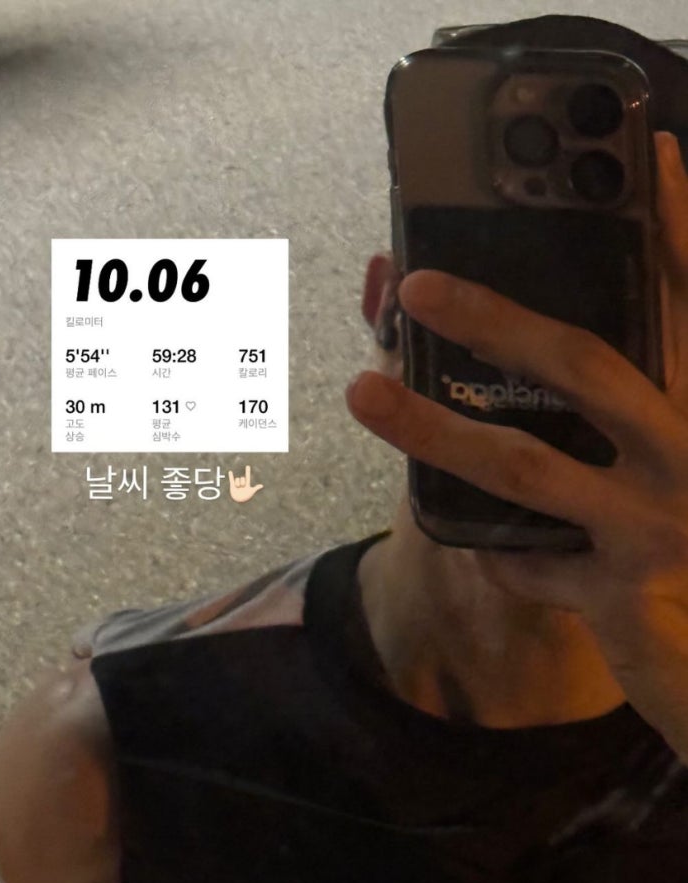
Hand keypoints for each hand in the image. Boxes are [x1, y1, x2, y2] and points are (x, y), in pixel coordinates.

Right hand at [228, 464, 263, 502]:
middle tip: (242, 487)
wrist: (239, 500)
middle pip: (242, 478)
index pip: (247, 476)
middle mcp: (242, 483)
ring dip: (237, 484)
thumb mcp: (251, 492)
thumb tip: (262, 485)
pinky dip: (230, 476)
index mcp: (247, 484)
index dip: (247, 471)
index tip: (248, 466)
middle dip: (242, 482)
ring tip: (238, 488)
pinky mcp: (233, 486)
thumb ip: (256, 488)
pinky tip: (230, 471)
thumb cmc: (246, 497)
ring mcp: (237, 484)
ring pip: (237, 479)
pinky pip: (231, 479)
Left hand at [345, 132, 687, 763]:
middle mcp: (687, 455)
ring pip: (526, 465)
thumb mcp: (679, 469)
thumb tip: (525, 352)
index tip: (650, 152)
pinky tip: (484, 546)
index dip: (677, 227)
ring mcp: (658, 524)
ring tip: (363, 392)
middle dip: (496, 319)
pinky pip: (530, 560)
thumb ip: (643, 410)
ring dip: (435, 430)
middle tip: (414, 286)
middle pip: (585, 366)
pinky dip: (500, 551)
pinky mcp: (624, 592)